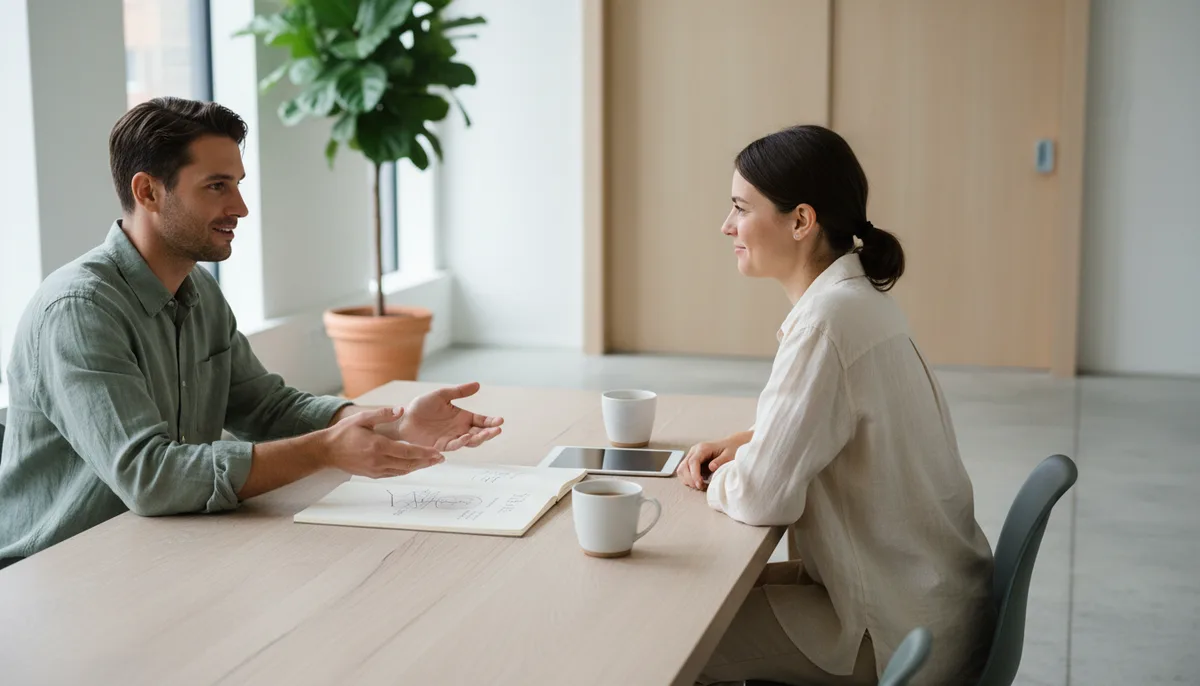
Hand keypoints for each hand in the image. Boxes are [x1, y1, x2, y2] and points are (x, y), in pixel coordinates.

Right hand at [323, 407, 444, 477]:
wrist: (326, 451)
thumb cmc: (343, 433)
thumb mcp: (362, 418)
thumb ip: (382, 414)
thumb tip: (401, 410)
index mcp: (378, 446)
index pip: (407, 452)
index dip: (424, 453)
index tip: (437, 453)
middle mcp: (378, 461)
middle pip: (409, 464)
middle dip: (426, 461)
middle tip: (440, 459)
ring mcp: (375, 470)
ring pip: (403, 471)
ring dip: (418, 467)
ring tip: (431, 462)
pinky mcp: (372, 475)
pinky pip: (394, 473)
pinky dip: (406, 470)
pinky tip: (413, 466)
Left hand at [386, 382, 503, 450]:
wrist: (404, 418)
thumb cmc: (421, 407)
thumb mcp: (442, 395)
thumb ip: (459, 392)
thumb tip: (478, 384)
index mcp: (463, 417)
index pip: (481, 421)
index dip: (491, 422)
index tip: (500, 420)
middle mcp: (460, 429)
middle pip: (479, 433)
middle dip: (490, 432)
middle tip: (497, 429)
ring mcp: (452, 438)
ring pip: (470, 441)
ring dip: (480, 438)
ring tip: (487, 434)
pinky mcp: (441, 445)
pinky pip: (454, 446)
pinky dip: (462, 442)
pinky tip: (467, 436)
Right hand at [676, 433, 747, 490]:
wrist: (732, 444)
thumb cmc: (731, 449)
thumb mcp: (730, 455)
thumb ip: (720, 461)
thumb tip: (711, 467)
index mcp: (703, 448)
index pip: (693, 462)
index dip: (694, 475)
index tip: (700, 484)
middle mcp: (694, 451)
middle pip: (683, 466)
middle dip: (689, 479)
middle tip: (700, 487)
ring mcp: (692, 455)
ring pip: (681, 469)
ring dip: (687, 480)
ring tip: (699, 486)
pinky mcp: (692, 461)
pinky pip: (684, 471)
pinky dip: (688, 479)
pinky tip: (697, 483)